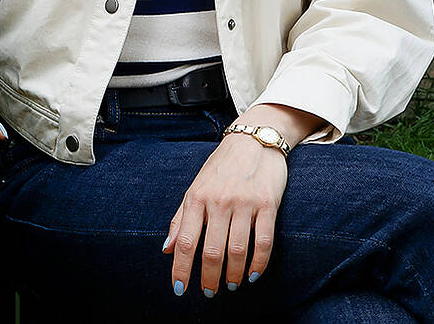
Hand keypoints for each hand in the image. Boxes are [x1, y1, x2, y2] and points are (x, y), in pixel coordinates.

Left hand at [164, 131, 287, 297]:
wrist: (253, 141)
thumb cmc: (220, 168)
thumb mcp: (195, 188)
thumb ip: (181, 218)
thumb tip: (165, 248)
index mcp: (196, 198)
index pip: (184, 240)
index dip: (180, 268)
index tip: (180, 289)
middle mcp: (218, 201)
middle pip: (211, 250)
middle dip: (208, 277)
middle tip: (209, 292)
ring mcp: (244, 203)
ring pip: (237, 250)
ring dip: (233, 274)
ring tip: (231, 285)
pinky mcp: (268, 204)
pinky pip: (263, 242)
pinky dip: (258, 263)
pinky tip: (253, 274)